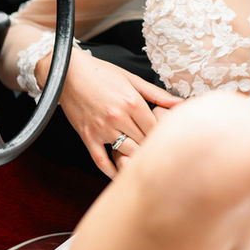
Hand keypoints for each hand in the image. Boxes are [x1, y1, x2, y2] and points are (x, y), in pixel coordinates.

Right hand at [57, 49, 178, 176]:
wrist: (68, 73)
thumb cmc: (101, 73)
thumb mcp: (132, 79)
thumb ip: (157, 94)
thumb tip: (180, 103)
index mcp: (132, 102)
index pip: (155, 128)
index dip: (163, 135)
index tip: (168, 139)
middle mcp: (118, 117)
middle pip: (143, 142)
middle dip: (151, 147)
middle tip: (160, 153)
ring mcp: (102, 129)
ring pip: (126, 153)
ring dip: (136, 158)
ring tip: (145, 163)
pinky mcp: (88, 137)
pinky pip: (101, 161)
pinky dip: (111, 172)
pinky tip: (121, 176)